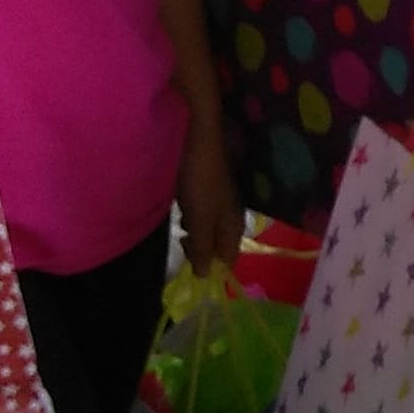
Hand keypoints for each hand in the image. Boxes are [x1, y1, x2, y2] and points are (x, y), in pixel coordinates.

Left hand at [178, 124, 244, 280]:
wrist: (195, 136)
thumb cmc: (199, 179)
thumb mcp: (200, 218)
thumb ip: (202, 246)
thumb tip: (204, 276)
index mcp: (233, 223)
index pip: (230, 257)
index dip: (213, 268)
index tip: (193, 272)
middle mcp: (230, 214)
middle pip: (219, 244)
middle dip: (201, 252)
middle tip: (183, 245)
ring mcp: (218, 201)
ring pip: (207, 230)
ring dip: (193, 236)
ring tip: (179, 232)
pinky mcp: (205, 190)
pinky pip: (199, 215)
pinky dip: (189, 221)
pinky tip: (179, 215)